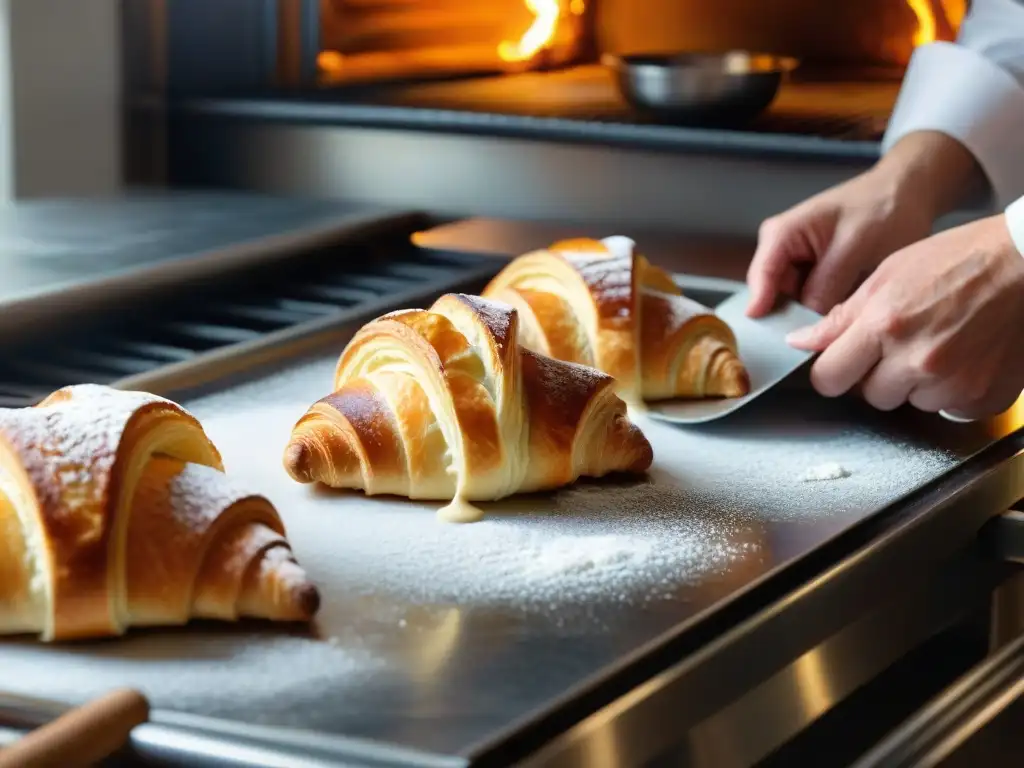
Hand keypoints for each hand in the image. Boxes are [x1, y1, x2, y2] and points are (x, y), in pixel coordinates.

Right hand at [746, 132, 986, 317]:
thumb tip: (808, 325)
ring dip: (809, 317)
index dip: (763, 312)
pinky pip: (808, 301)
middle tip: (817, 341)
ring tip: (835, 329)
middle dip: (791, 318)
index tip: (771, 343)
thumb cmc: (882, 210)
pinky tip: (842, 319)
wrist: (906, 193)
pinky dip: (822, 311)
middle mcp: (779, 250)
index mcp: (781, 235)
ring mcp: (795, 263)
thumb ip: (826, 285)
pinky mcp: (812, 274)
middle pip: (773, 296)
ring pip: (791, 303)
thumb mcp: (854, 247)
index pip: (761, 279)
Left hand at [786, 214, 1023, 419]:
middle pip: (869, 395)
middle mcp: (917, 361)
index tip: (840, 362)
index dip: (832, 371)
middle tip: (901, 343)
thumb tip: (802, 343)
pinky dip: (952, 392)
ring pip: (910, 403)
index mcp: (885, 326)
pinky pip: (949, 409)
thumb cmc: (960, 259)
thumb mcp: (888, 275)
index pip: (828, 378)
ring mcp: (952, 384)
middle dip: (877, 375)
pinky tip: (965, 358)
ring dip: (916, 383)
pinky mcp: (982, 398)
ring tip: (940, 343)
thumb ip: (841, 318)